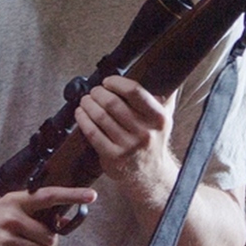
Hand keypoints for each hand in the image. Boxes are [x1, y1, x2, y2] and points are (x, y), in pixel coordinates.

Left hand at [74, 76, 177, 191]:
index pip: (135, 92)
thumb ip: (164, 96)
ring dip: (88, 104)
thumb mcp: (165, 119)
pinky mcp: (113, 157)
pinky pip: (92, 133)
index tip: (108, 81)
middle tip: (94, 91)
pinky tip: (80, 113)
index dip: (117, 82)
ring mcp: (128, 146)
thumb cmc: (153, 141)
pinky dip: (83, 119)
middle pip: (113, 103)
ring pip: (100, 117)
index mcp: (158, 118)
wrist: (150, 175)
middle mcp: (145, 132)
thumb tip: (164, 70)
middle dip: (98, 93)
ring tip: (86, 100)